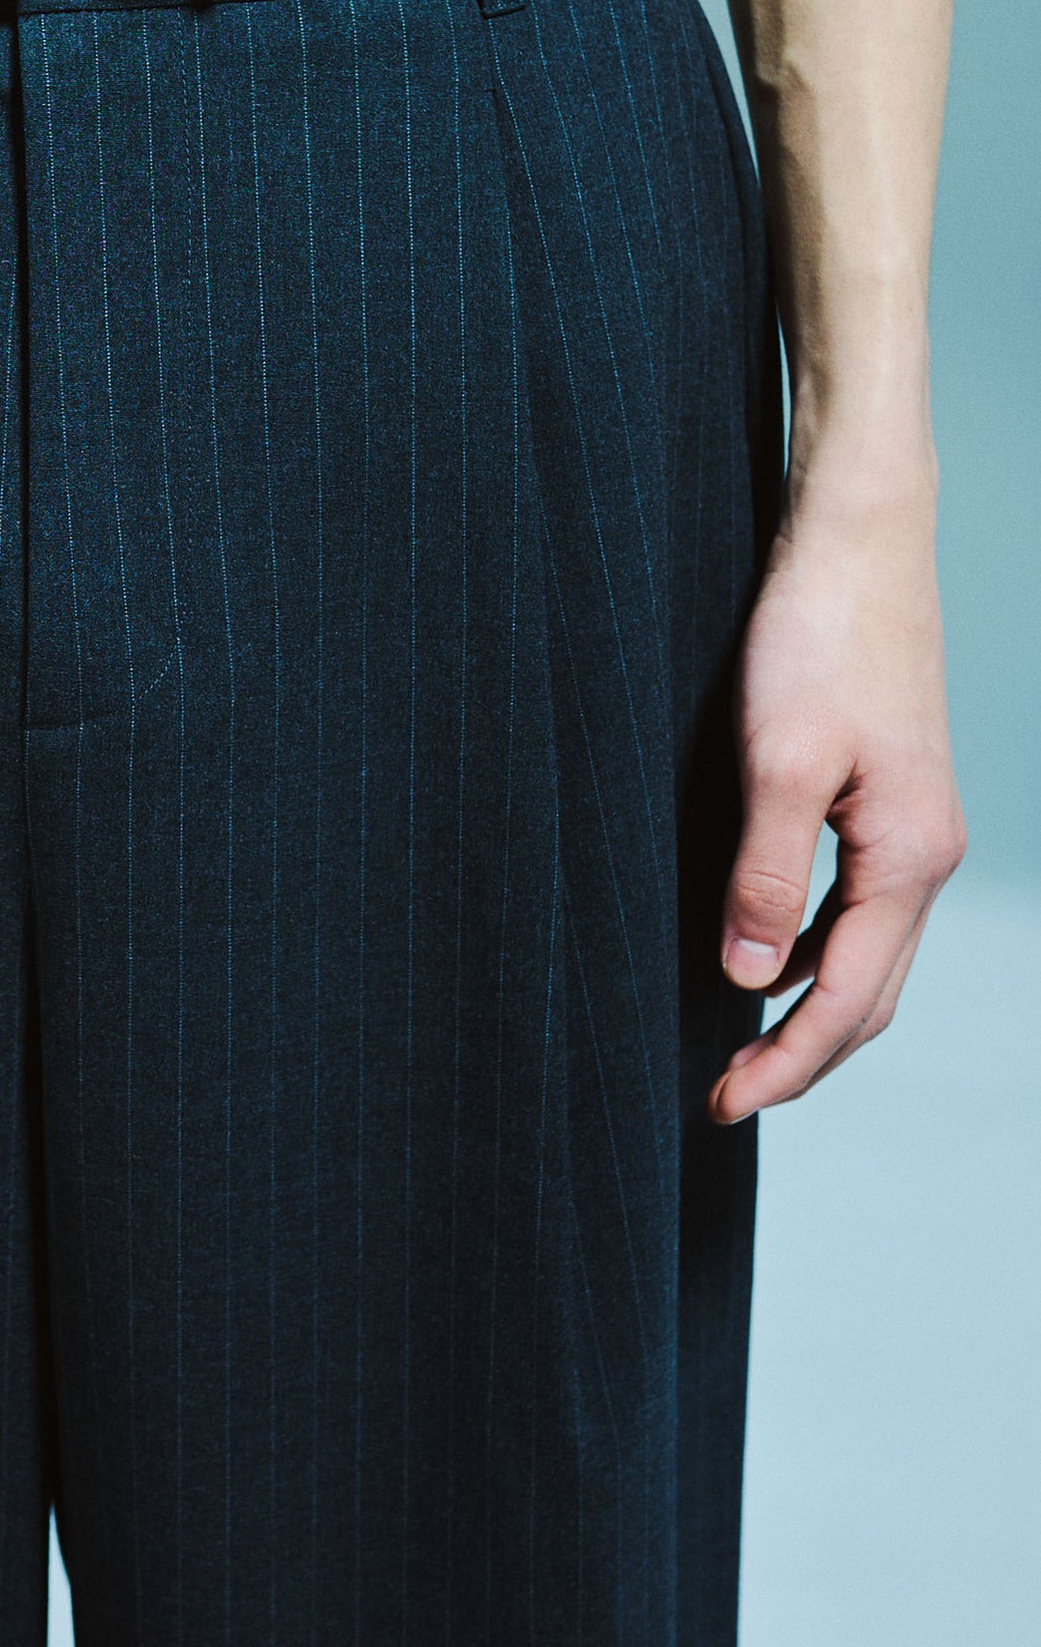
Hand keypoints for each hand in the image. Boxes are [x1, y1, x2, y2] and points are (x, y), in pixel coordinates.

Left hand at [710, 486, 964, 1123]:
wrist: (857, 543)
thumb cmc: (816, 637)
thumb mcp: (777, 760)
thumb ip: (764, 874)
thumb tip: (747, 978)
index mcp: (908, 859)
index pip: (848, 1001)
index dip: (785, 1063)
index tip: (720, 1103)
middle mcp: (927, 855)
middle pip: (871, 995)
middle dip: (802, 1055)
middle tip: (722, 1094)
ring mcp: (917, 828)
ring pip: (870, 954)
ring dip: (811, 1007)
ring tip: (740, 1043)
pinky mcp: (893, 799)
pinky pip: (860, 907)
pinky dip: (815, 949)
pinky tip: (764, 950)